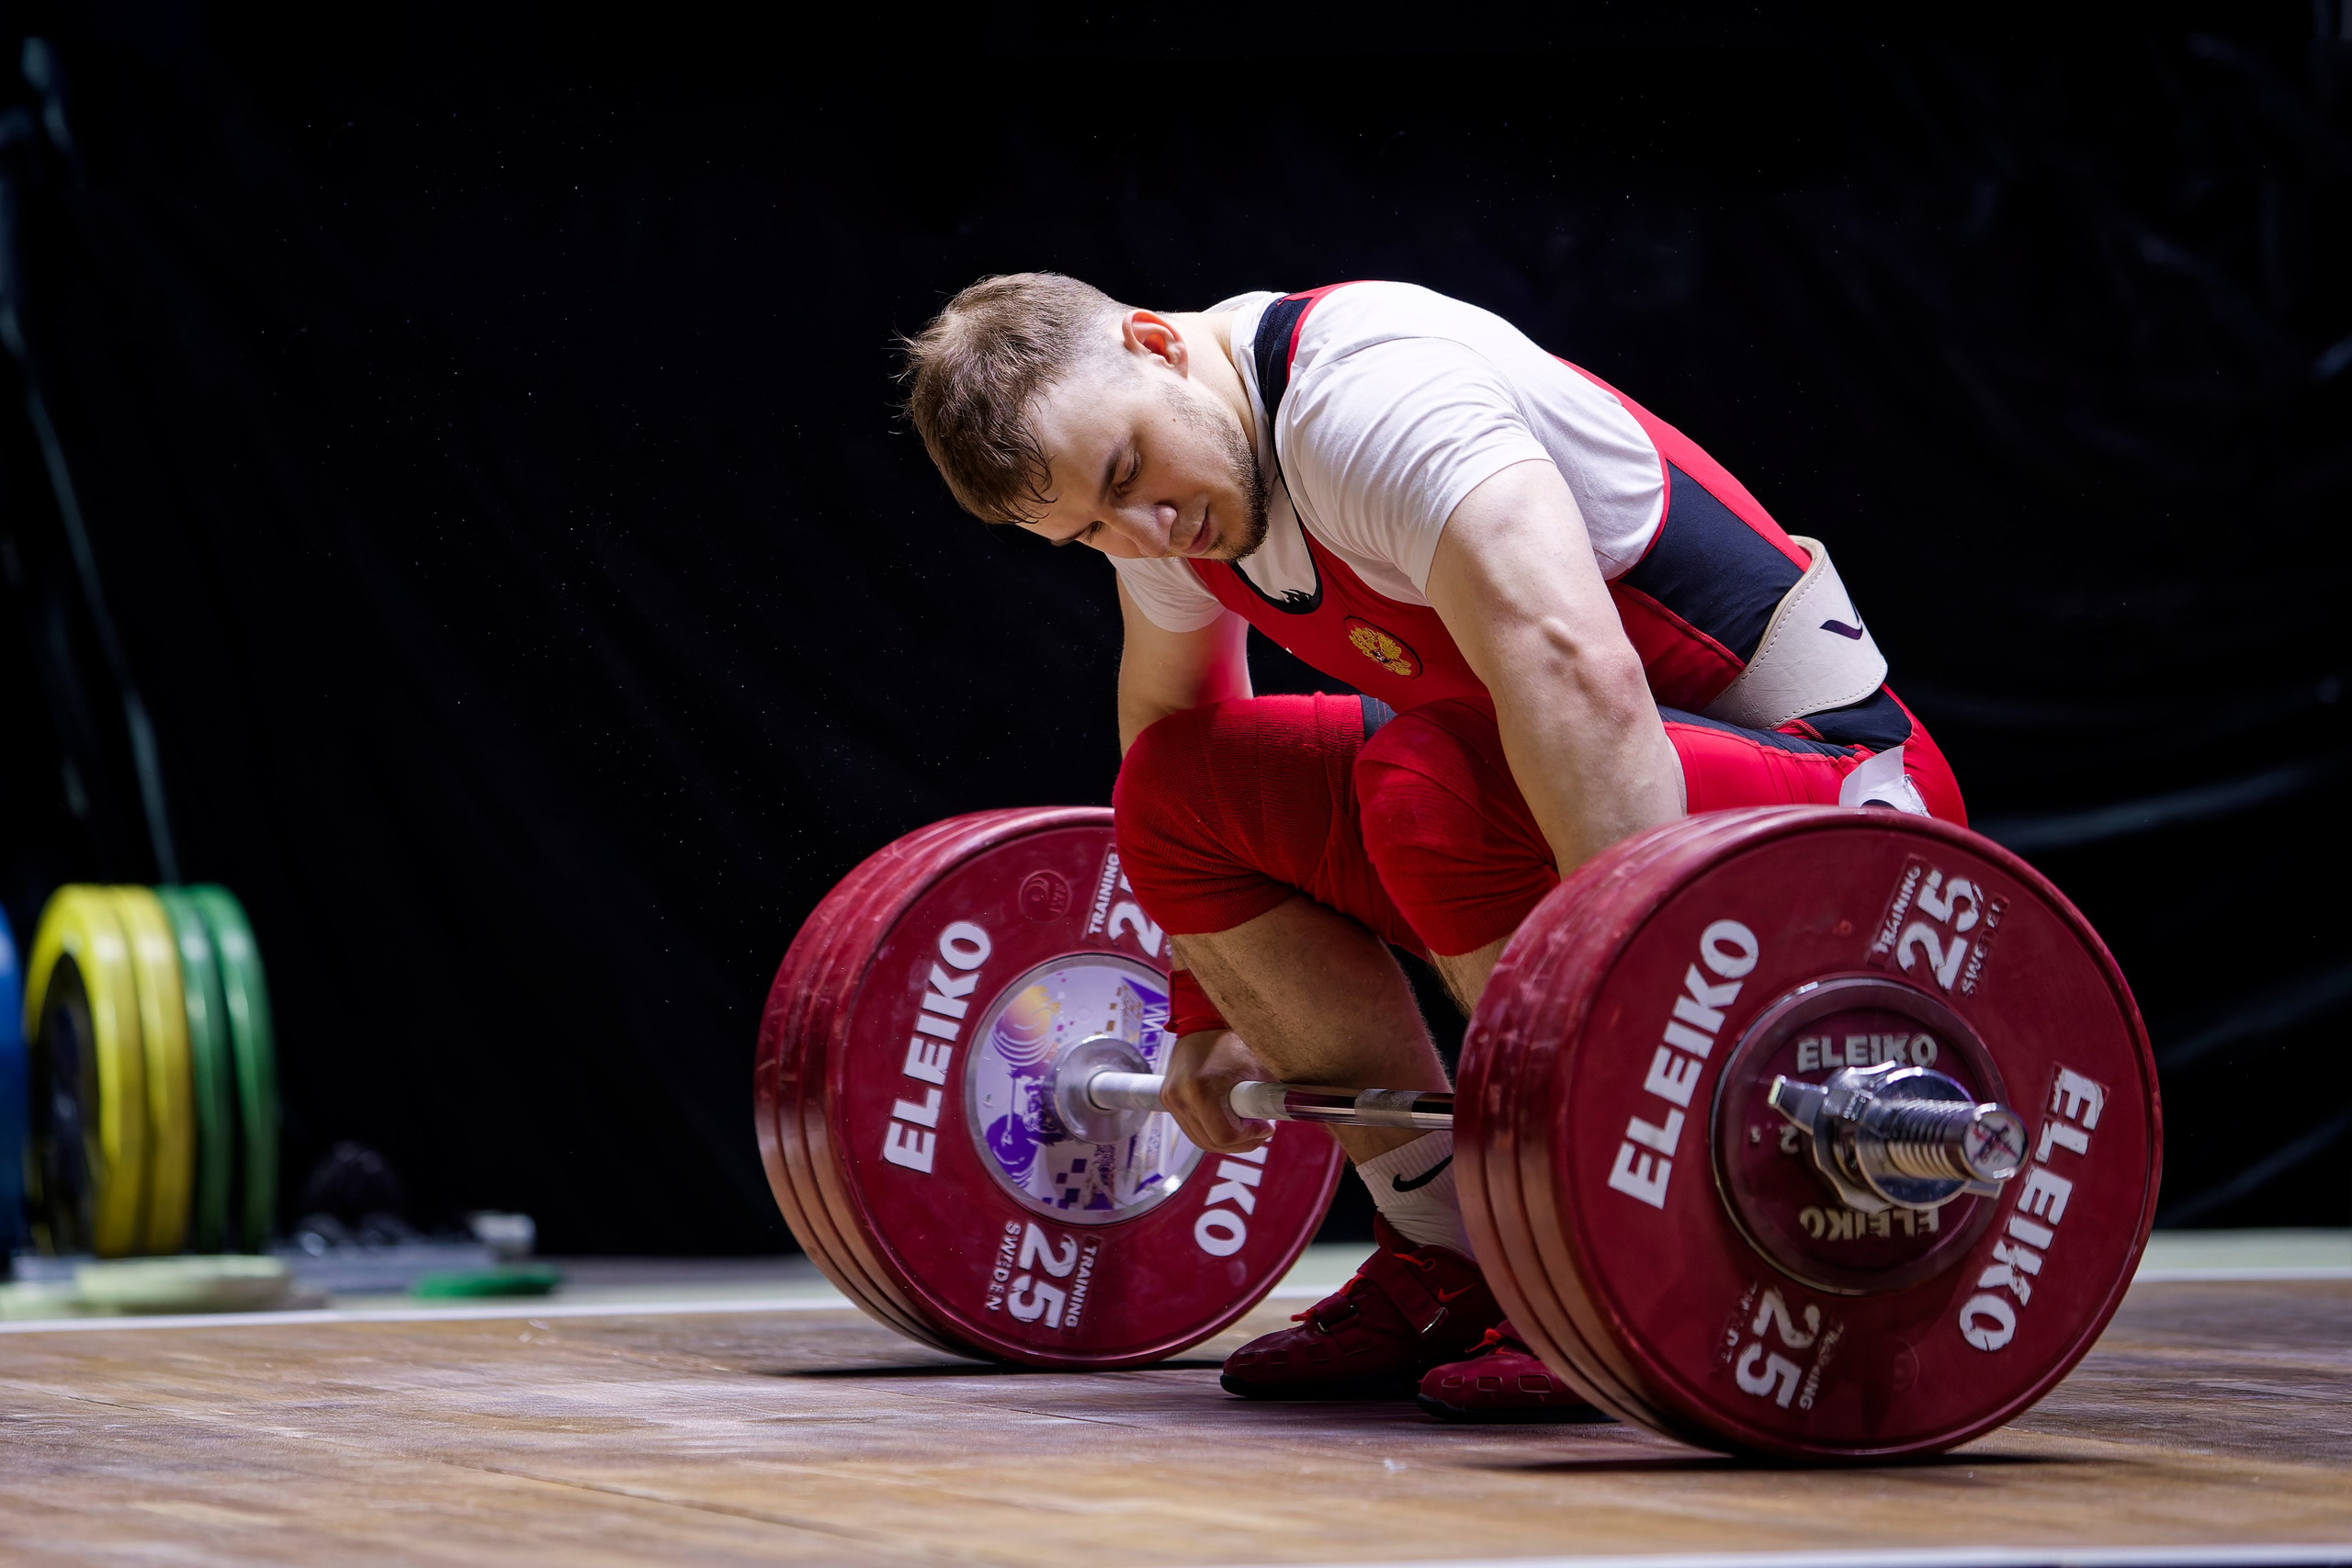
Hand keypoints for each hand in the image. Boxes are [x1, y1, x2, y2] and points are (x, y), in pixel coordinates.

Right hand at [1159, 1028, 1274, 1153]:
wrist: (1202, 1021)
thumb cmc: (1231, 1040)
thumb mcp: (1258, 1068)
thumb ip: (1270, 1097)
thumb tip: (1287, 1117)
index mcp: (1201, 1089)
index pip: (1224, 1136)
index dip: (1250, 1137)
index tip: (1266, 1126)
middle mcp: (1180, 1097)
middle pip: (1212, 1143)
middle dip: (1241, 1141)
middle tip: (1260, 1128)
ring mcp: (1170, 1099)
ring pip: (1201, 1140)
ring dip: (1226, 1139)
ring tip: (1246, 1123)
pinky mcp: (1167, 1098)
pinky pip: (1192, 1128)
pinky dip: (1211, 1131)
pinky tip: (1228, 1120)